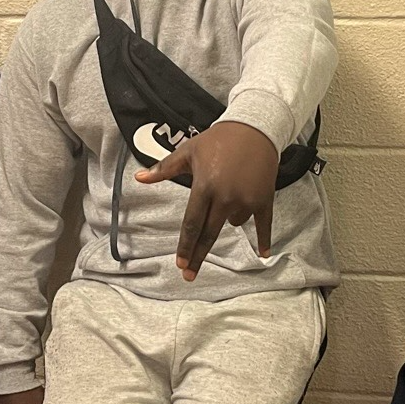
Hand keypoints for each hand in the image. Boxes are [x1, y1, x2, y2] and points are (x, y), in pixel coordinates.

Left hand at [135, 120, 278, 279]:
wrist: (254, 128)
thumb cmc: (217, 140)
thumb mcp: (188, 152)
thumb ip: (164, 168)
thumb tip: (140, 178)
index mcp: (204, 187)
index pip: (191, 223)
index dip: (185, 246)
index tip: (180, 264)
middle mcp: (225, 197)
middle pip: (208, 234)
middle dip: (197, 256)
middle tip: (188, 275)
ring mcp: (246, 199)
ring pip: (233, 223)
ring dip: (228, 218)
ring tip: (230, 190)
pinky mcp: (264, 199)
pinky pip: (263, 224)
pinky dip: (263, 239)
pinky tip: (262, 254)